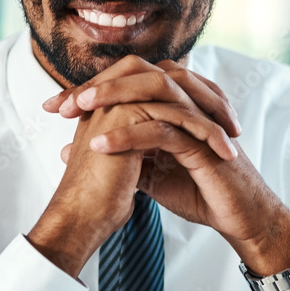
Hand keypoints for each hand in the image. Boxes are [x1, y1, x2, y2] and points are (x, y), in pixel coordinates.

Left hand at [42, 55, 289, 275]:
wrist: (236, 216)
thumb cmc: (199, 190)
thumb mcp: (148, 169)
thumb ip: (119, 151)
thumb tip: (74, 146)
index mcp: (172, 103)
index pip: (126, 82)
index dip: (89, 91)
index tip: (53, 107)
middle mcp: (186, 101)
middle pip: (138, 73)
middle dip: (96, 85)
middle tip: (62, 103)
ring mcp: (197, 116)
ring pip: (153, 89)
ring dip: (112, 97)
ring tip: (78, 110)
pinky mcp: (204, 140)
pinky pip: (164, 128)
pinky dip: (130, 134)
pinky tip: (101, 144)